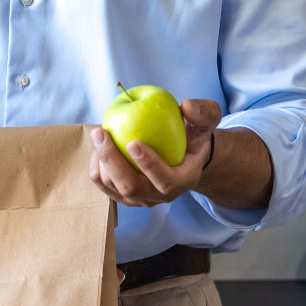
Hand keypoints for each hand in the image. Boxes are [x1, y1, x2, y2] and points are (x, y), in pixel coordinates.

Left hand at [89, 98, 222, 207]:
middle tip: (102, 133)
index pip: (166, 181)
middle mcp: (160, 196)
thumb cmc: (194, 134)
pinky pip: (104, 184)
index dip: (149, 165)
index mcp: (184, 180)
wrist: (183, 153)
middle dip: (112, 162)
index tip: (133, 142)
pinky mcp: (123, 196)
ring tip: (99, 134)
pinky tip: (99, 143)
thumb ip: (203, 111)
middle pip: (131, 188)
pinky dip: (97, 165)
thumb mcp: (208, 118)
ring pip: (113, 188)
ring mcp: (140, 199)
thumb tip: (185, 106)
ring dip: (102, 161)